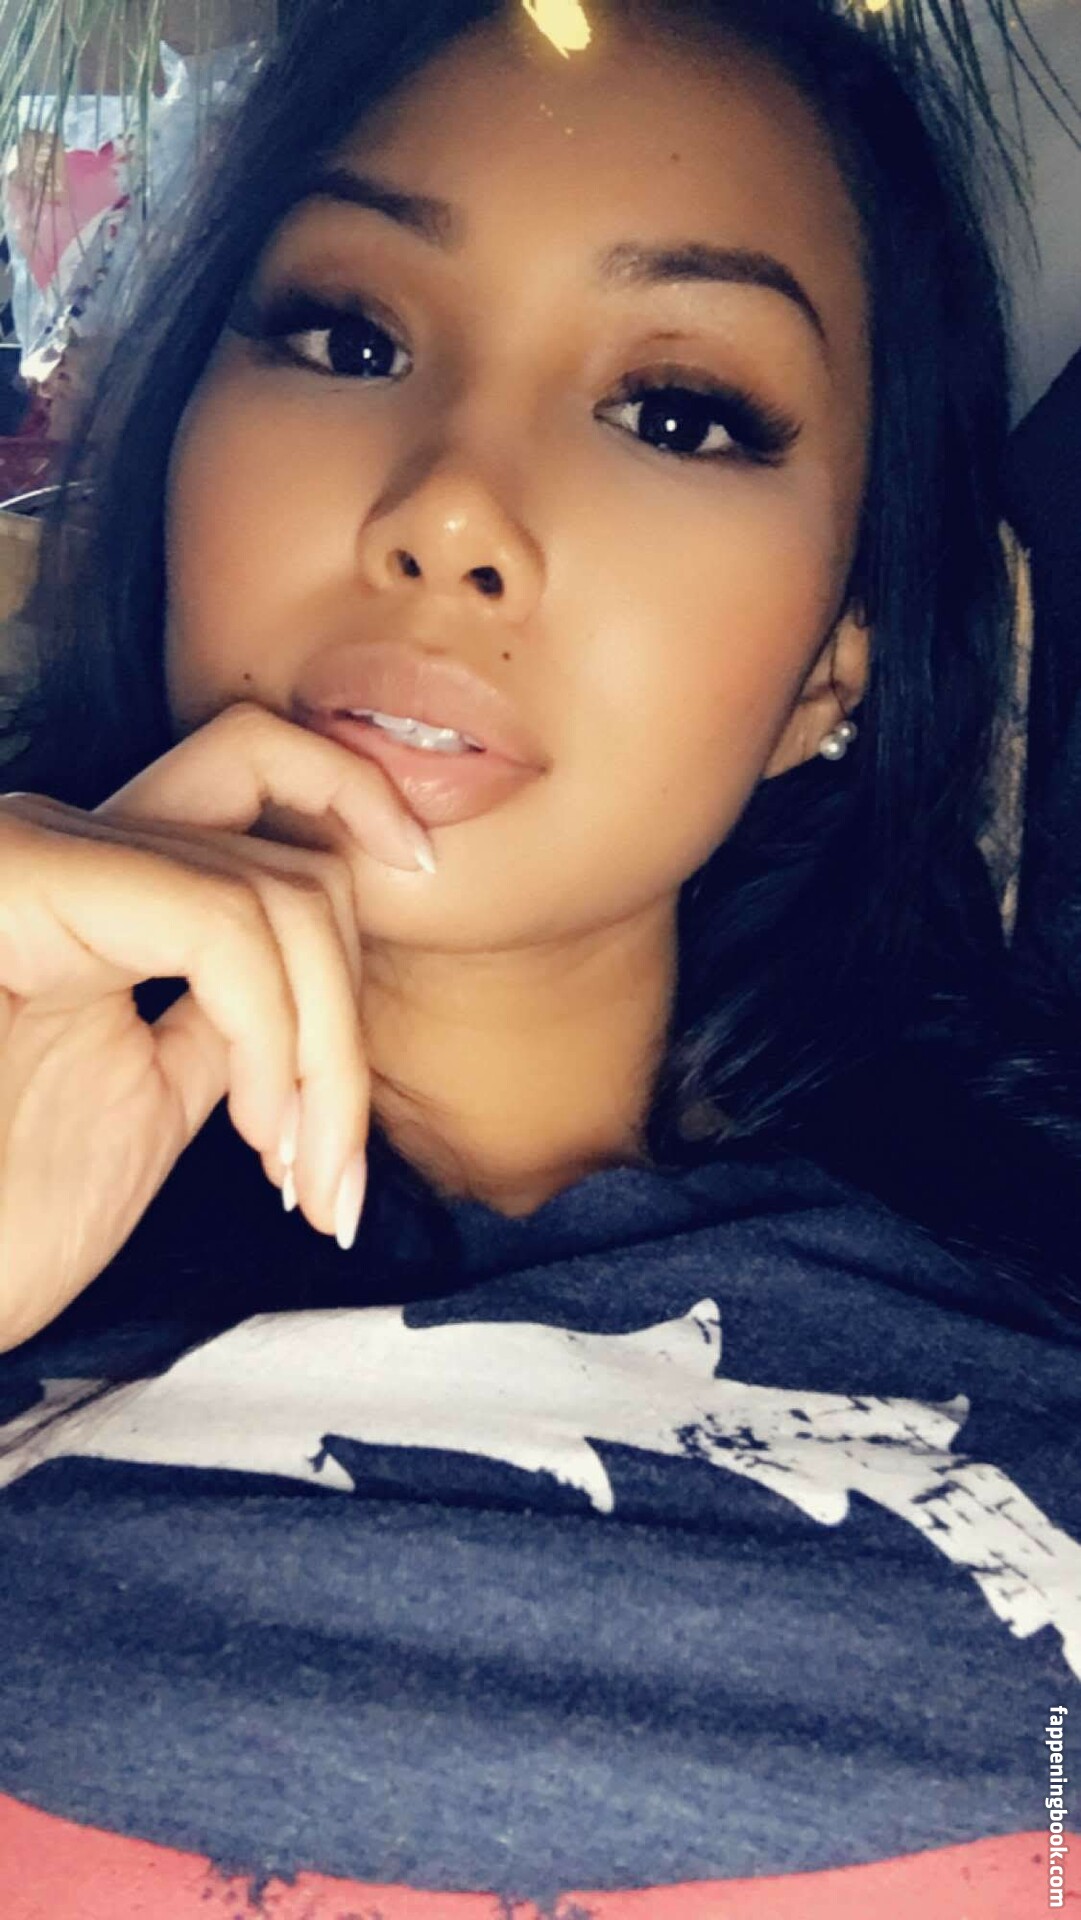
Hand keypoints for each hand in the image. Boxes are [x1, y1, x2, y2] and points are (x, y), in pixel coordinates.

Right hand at [0, 700, 434, 1352]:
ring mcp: (29, 857)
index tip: (423, 873)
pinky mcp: (16, 885)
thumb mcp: (147, 1094)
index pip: (247, 764)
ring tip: (303, 1175)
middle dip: (348, 1015)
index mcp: (78, 880)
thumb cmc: (5, 1221)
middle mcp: (49, 842)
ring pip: (273, 892)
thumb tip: (317, 982)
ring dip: (328, 1057)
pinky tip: (259, 1140)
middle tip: (336, 1166)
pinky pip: (218, 925)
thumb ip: (223, 1013)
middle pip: (284, 850)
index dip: (350, 798)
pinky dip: (279, 1038)